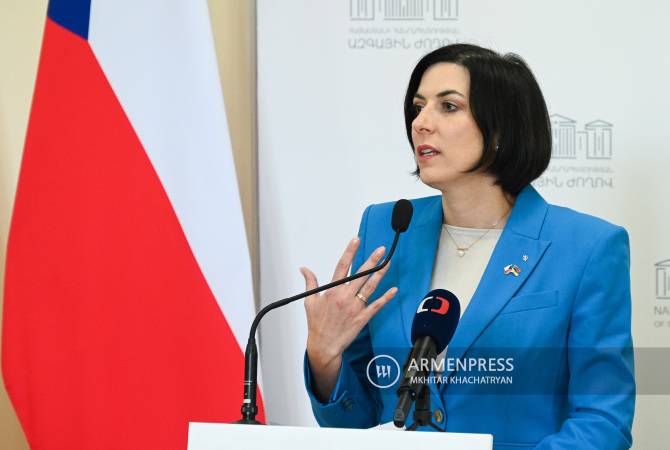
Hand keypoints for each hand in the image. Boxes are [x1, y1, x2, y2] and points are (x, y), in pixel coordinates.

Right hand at [302, 237, 397, 400]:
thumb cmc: (316, 324)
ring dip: (380, 274)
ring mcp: (355, 307)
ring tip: (388, 263)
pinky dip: (386, 298)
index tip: (356, 239)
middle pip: (361, 274)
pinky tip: (394, 289)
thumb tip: (304, 269)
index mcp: (332, 291)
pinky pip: (376, 305)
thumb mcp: (309, 301)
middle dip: (372, 260)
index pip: (342, 266)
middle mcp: (344, 296)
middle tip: (381, 249)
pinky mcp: (362, 318)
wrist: (324, 346)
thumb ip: (310, 282)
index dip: (350, 251)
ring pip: (370, 287)